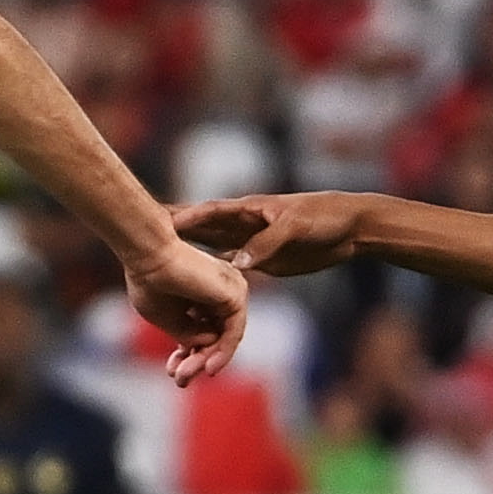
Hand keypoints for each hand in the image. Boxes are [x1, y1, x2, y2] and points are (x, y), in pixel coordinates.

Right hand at [124, 237, 248, 385]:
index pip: (204, 331)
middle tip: (180, 380)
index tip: (173, 370)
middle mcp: (220, 291)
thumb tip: (205, 345)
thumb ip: (186, 333)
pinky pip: (234, 332)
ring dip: (206, 360)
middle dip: (197, 360)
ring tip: (185, 376)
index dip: (189, 354)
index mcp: (202, 294)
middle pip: (216, 336)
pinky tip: (208, 366)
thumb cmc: (149, 280)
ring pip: (225, 337)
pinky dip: (223, 351)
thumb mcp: (165, 317)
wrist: (147, 255)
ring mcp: (230, 291)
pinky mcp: (235, 293)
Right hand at [172, 193, 366, 280]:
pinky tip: (195, 283)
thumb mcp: (295, 227)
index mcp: (249, 210)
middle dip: (176, 233)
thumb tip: (237, 265)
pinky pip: (231, 267)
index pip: (211, 213)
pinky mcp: (262, 260)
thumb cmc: (323, 217)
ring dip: (191, 255)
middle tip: (143, 239)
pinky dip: (214, 274)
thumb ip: (266, 244)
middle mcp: (244, 225)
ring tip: (159, 262)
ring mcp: (251, 243)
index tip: (159, 225)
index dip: (185, 218)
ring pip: (213, 249)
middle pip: (203, 229)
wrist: (349, 228)